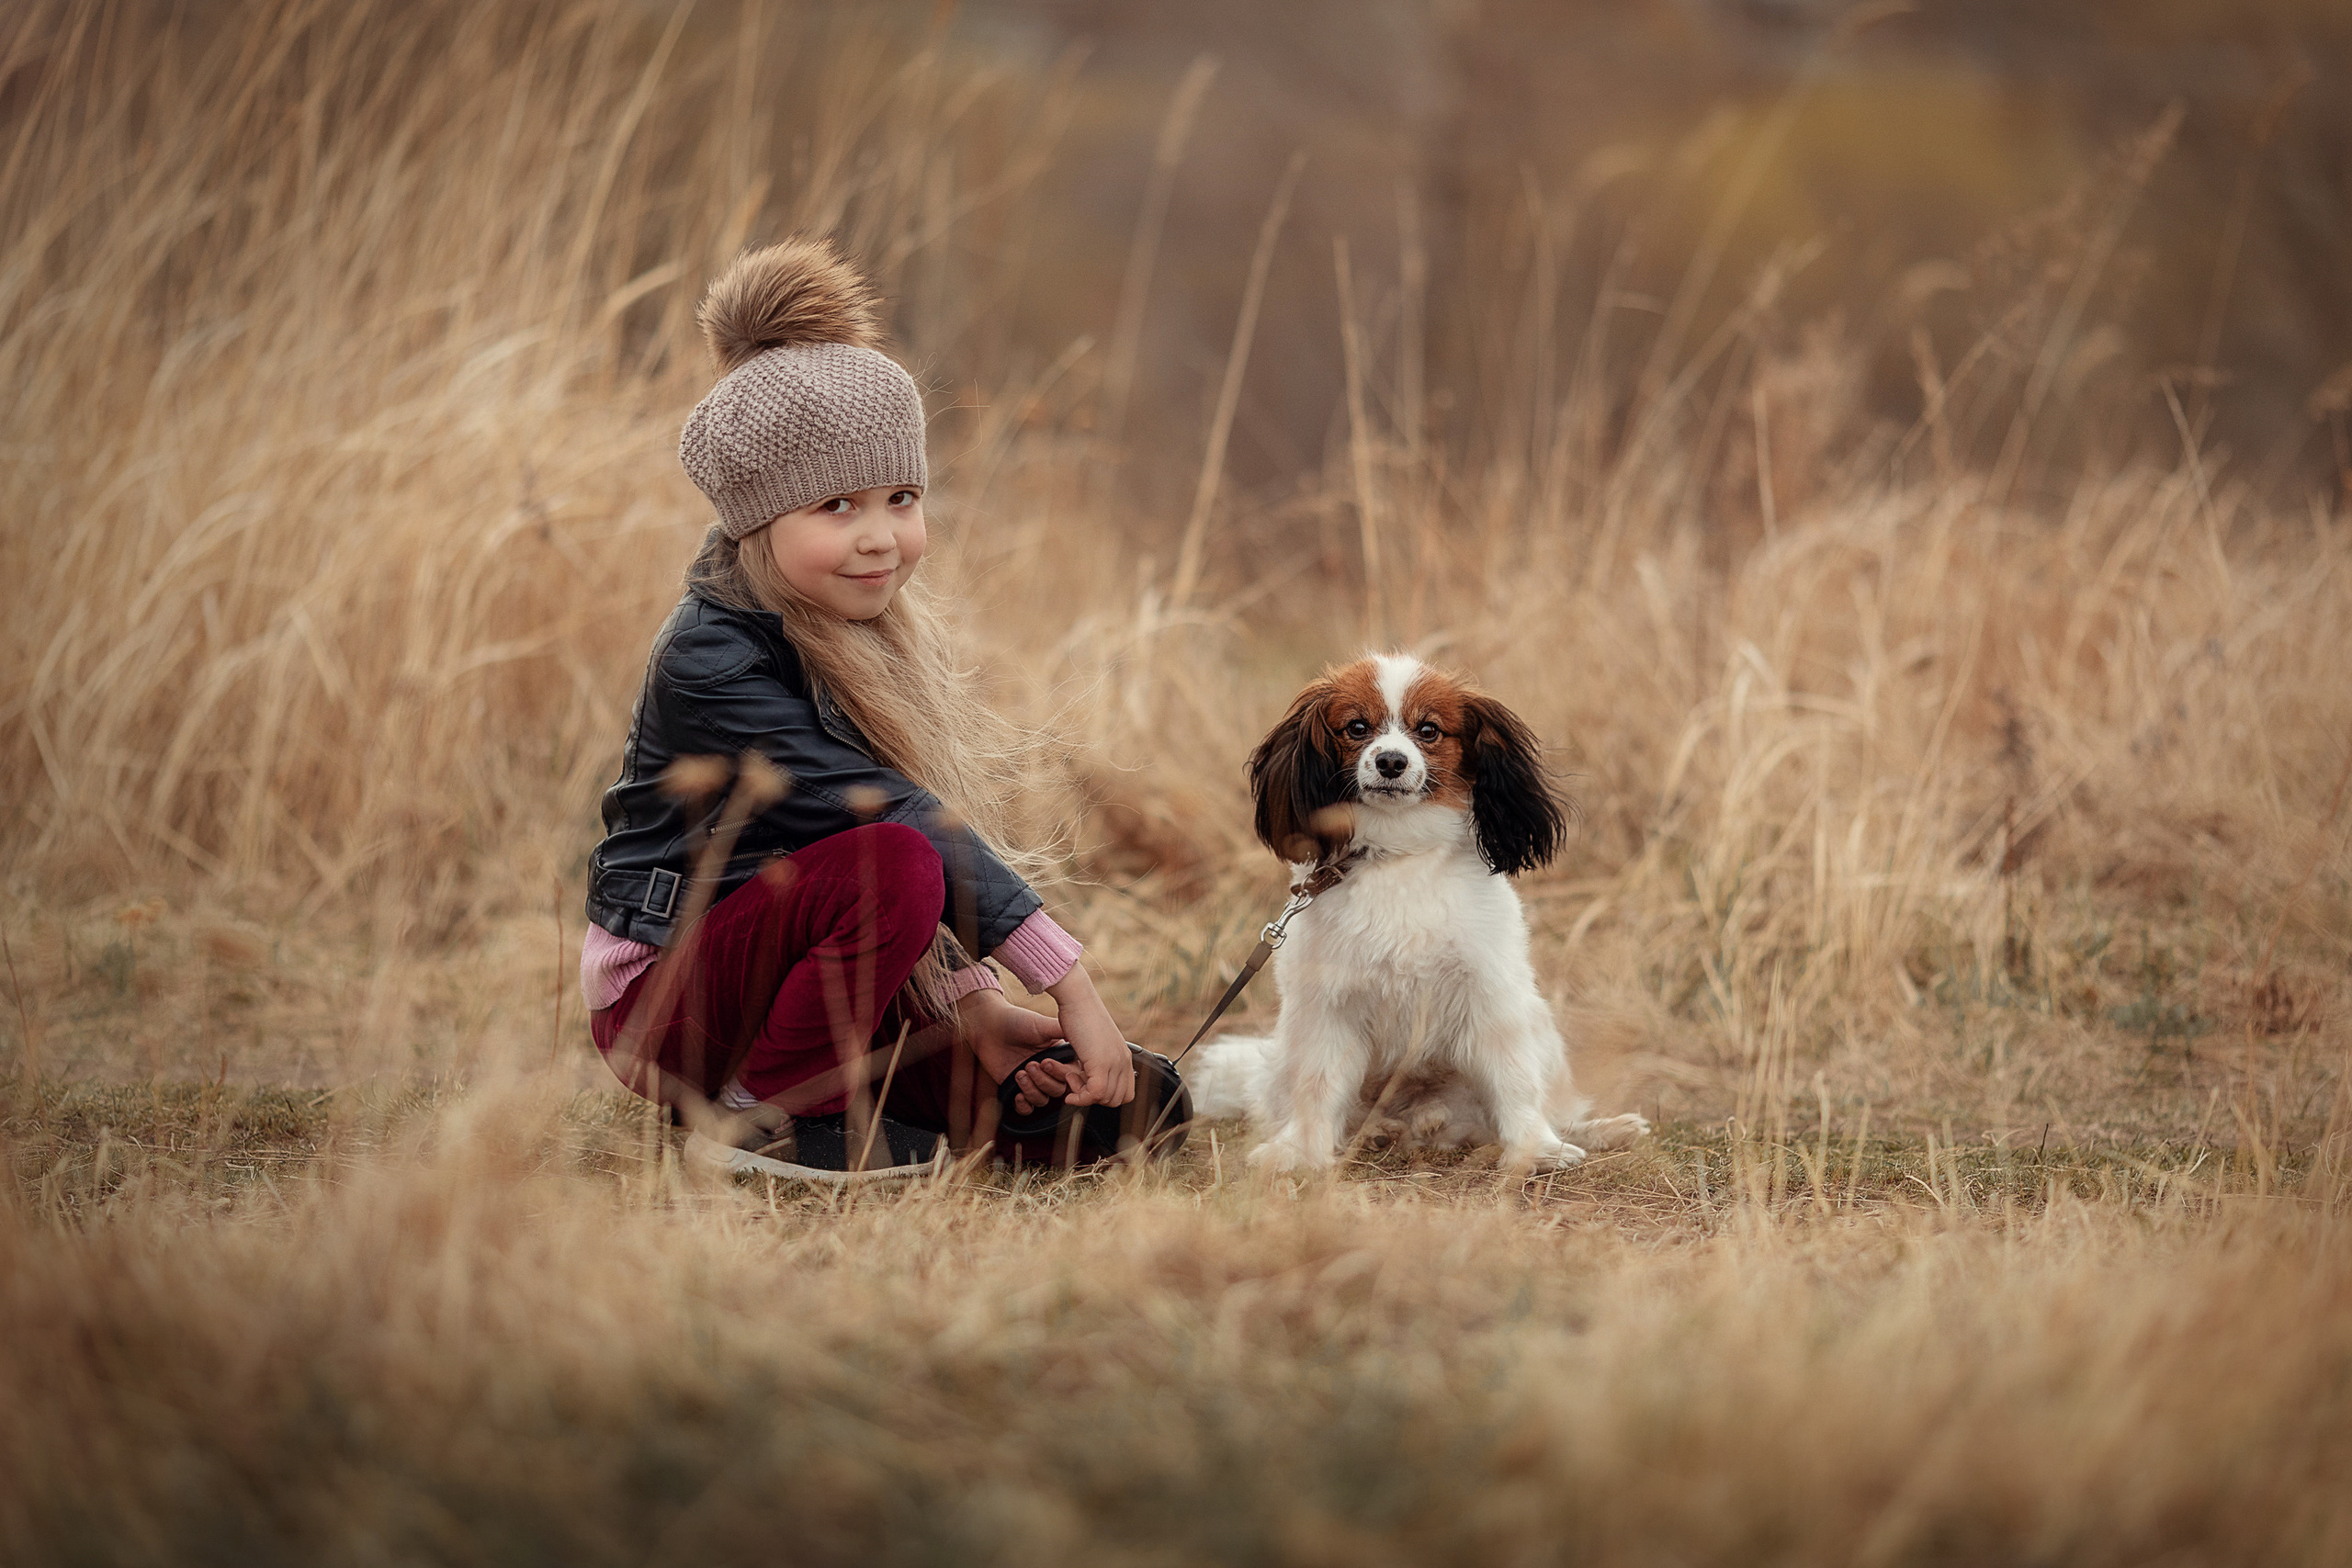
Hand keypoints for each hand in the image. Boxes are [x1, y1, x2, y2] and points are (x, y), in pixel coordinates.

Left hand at [957, 989, 1070, 1115]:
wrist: (989, 1026)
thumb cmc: (1016, 1021)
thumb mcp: (1041, 1025)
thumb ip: (1062, 1031)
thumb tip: (1083, 1034)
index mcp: (1058, 1057)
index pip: (1070, 1075)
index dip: (1060, 1073)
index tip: (1046, 1062)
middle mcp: (1048, 1072)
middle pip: (1058, 1090)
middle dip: (1044, 1081)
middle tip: (1029, 1065)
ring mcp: (1032, 1082)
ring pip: (1042, 1100)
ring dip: (1032, 1090)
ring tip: (1019, 1073)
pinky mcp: (1015, 1090)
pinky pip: (1026, 1108)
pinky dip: (1024, 1105)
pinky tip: (1017, 1095)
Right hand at [1044, 963, 1133, 1107]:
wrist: (1077, 998)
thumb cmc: (1080, 1015)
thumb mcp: (1094, 1042)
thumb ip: (1098, 1060)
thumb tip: (1088, 1076)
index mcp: (1124, 1057)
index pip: (1126, 1093)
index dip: (1105, 1096)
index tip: (1086, 1086)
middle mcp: (1123, 1061)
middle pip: (1117, 1099)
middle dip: (1094, 1098)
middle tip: (1076, 1082)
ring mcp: (1114, 1062)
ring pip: (1106, 1099)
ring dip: (1084, 1095)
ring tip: (1070, 1077)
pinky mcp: (1101, 1063)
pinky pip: (1095, 1094)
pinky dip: (1080, 1097)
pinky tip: (1068, 1089)